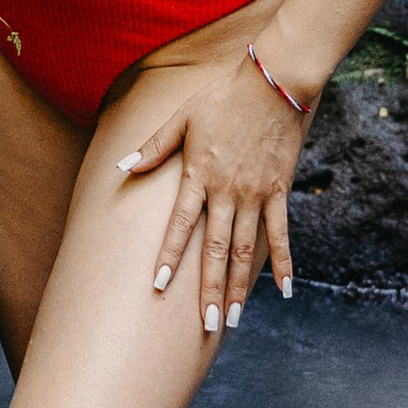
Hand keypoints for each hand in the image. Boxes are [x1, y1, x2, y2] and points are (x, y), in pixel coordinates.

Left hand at [116, 43, 304, 338]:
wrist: (273, 82)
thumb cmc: (223, 97)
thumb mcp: (182, 117)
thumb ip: (154, 147)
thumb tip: (122, 166)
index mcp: (198, 174)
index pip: (179, 225)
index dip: (169, 257)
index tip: (158, 287)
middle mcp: (227, 191)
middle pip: (216, 249)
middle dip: (209, 290)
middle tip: (206, 325)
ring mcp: (256, 194)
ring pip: (246, 251)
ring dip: (240, 287)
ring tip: (232, 320)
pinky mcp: (279, 192)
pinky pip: (281, 234)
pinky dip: (284, 263)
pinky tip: (284, 291)